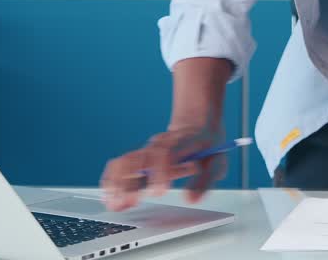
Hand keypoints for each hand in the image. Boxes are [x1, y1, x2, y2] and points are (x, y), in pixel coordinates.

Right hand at [100, 124, 224, 209]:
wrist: (198, 124)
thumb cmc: (208, 145)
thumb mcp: (217, 161)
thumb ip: (205, 180)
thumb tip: (191, 198)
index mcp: (181, 143)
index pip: (165, 153)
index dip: (160, 172)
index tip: (159, 192)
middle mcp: (160, 144)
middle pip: (139, 159)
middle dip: (130, 182)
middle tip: (127, 202)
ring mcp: (148, 149)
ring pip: (126, 161)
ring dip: (117, 182)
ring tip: (114, 203)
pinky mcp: (141, 157)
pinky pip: (121, 164)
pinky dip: (113, 179)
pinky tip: (110, 195)